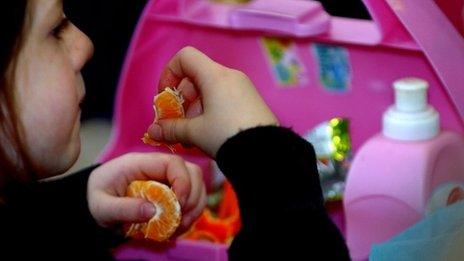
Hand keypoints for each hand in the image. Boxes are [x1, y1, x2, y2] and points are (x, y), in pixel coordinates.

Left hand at [87, 152, 206, 233]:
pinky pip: (191, 197)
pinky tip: (177, 226)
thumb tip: (152, 211)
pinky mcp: (172, 189)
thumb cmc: (97, 197)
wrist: (94, 198)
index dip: (183, 182)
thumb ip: (124, 208)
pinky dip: (190, 213)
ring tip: (180, 226)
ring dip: (194, 206)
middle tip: (181, 219)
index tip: (179, 204)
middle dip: (193, 197)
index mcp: (141, 163)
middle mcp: (159, 167)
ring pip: (196, 184)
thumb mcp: (102, 206)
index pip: (173, 163)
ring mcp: (167, 178)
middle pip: (191, 172)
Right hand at [147, 46, 278, 157]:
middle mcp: (230, 76)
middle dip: (182, 100)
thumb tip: (153, 131)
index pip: (185, 57)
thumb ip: (171, 129)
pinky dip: (211, 112)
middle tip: (177, 123)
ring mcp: (243, 88)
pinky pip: (224, 99)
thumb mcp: (195, 133)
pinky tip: (210, 137)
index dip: (169, 73)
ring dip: (195, 111)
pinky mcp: (251, 101)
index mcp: (215, 76)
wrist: (268, 153)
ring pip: (210, 91)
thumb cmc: (228, 136)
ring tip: (192, 137)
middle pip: (196, 76)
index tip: (166, 96)